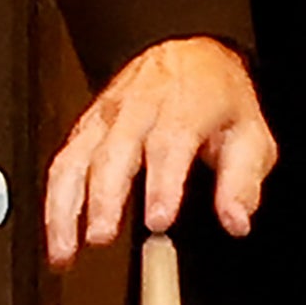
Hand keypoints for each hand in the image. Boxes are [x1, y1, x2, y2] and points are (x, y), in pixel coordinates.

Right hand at [43, 36, 277, 268]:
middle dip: (103, 199)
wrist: (188, 54)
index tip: (159, 221)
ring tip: (66, 250)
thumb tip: (236, 222)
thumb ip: (242, 182)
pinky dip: (54, 203)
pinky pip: (63, 164)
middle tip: (101, 237)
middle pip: (113, 152)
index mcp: (185, 107)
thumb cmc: (218, 100)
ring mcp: (106, 118)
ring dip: (65, 207)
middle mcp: (139, 110)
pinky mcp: (86, 129)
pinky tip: (58, 238)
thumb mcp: (250, 135)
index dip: (162, 185)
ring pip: (76, 159)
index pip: (170, 144)